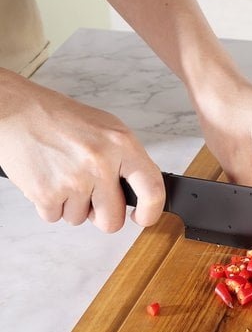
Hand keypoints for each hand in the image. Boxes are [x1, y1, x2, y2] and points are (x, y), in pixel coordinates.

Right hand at [0, 69, 163, 231]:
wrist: (18, 112)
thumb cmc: (62, 120)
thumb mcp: (108, 130)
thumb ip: (127, 161)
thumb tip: (141, 192)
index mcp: (122, 145)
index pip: (152, 189)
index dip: (151, 212)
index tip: (143, 218)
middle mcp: (101, 163)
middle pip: (113, 219)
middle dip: (103, 215)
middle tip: (93, 198)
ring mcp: (74, 180)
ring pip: (81, 219)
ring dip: (73, 205)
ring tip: (65, 175)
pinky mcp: (47, 194)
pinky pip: (56, 217)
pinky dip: (52, 204)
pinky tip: (50, 179)